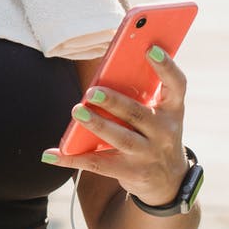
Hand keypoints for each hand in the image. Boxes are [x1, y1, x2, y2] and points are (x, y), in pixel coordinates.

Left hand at [43, 47, 189, 205]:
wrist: (168, 180)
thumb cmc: (154, 134)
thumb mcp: (158, 114)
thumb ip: (139, 95)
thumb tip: (101, 75)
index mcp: (172, 109)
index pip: (176, 84)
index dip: (165, 66)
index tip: (150, 48)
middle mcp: (165, 132)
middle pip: (138, 114)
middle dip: (115, 102)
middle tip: (92, 91)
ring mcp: (149, 154)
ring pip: (121, 138)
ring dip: (97, 125)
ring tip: (77, 112)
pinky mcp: (132, 173)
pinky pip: (98, 164)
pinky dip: (72, 158)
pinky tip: (52, 154)